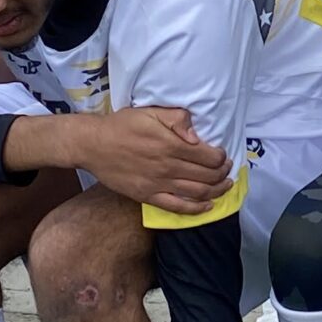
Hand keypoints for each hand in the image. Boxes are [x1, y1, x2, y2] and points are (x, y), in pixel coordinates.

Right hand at [87, 106, 232, 215]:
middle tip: (227, 170)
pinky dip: (196, 209)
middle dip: (222, 174)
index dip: (221, 158)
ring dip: (217, 191)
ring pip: (197, 193)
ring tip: (225, 186)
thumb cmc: (123, 125)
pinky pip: (177, 207)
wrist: (94, 145)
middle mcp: (168, 167)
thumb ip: (177, 119)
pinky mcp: (148, 196)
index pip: (209, 156)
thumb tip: (197, 137)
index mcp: (172, 145)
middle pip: (207, 176)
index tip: (224, 156)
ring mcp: (159, 184)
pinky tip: (208, 206)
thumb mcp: (151, 112)